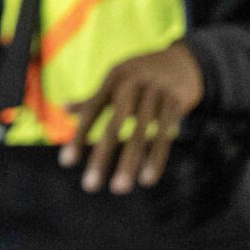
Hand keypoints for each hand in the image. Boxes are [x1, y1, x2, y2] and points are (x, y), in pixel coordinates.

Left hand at [60, 43, 203, 193]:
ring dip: (129, 163)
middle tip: (90, 186)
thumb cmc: (142, 74)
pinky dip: (156, 157)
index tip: (67, 162)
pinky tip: (147, 178)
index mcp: (114, 79)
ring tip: (119, 189)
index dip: (79, 136)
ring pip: (141, 134)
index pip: (92, 110)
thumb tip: (64, 108)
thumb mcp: (117, 79)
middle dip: (101, 156)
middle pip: (114, 125)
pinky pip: (166, 134)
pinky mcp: (177, 103)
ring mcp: (157, 93)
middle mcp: (133, 85)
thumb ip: (94, 98)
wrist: (185, 61)